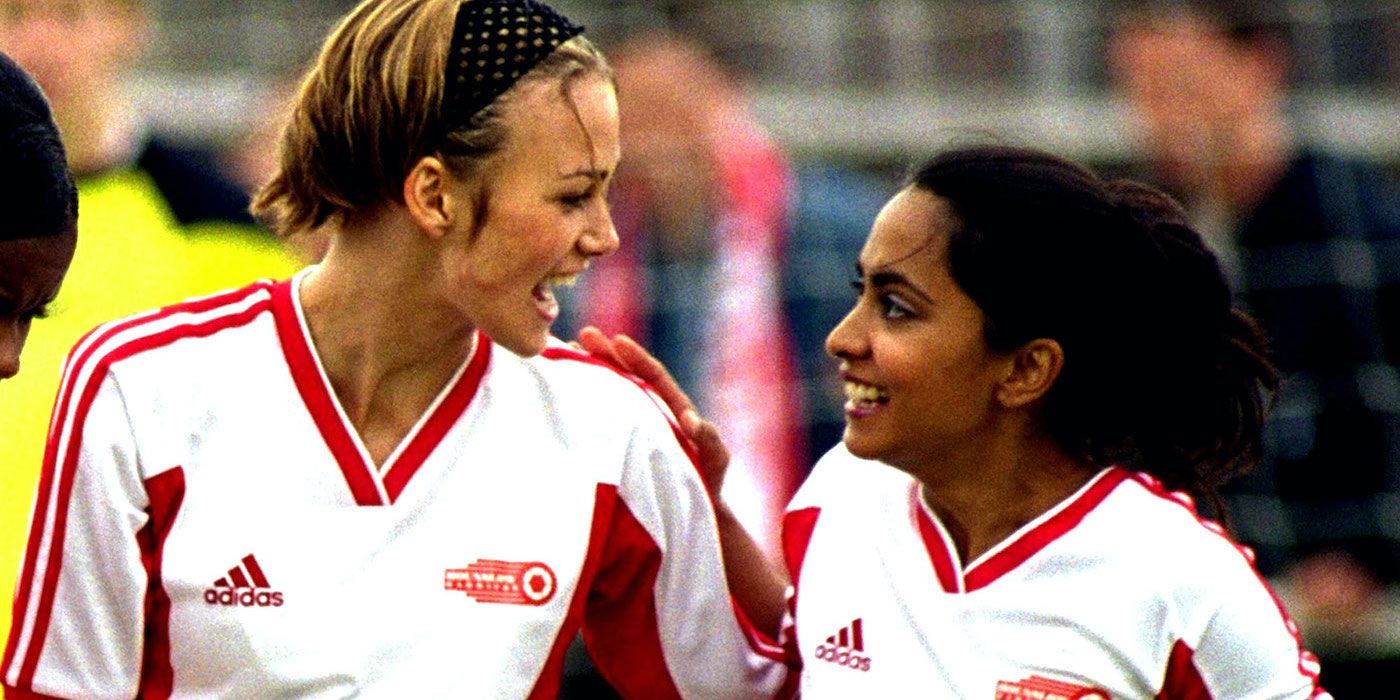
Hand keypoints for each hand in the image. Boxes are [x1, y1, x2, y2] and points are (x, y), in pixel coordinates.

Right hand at [576, 326, 730, 495]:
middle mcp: (651, 412)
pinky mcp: (620, 445)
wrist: (694, 513)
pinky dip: (584, 403)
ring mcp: (634, 427)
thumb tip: (692, 418)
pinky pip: (601, 419)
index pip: (653, 376)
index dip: (635, 358)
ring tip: (566, 353)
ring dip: (591, 372)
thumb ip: (710, 441)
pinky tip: (563, 395)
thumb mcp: (715, 463)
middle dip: (606, 354)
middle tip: (582, 335)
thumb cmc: (708, 487)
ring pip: (610, 392)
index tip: (616, 341)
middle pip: (627, 376)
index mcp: (673, 409)